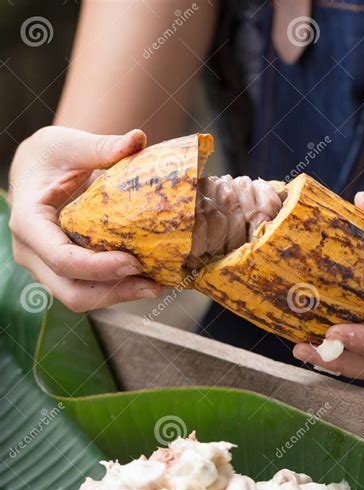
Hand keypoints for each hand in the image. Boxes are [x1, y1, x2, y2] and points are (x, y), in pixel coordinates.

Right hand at [8, 126, 160, 311]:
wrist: (38, 169)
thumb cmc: (52, 155)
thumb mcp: (72, 144)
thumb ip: (103, 146)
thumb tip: (138, 138)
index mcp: (28, 222)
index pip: (61, 258)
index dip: (97, 267)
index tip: (133, 263)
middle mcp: (31, 252)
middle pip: (71, 291)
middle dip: (114, 293)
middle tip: (153, 284)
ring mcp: (45, 267)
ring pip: (79, 298)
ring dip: (119, 296)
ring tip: (156, 285)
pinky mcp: (63, 273)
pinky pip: (88, 290)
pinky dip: (116, 289)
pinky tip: (146, 280)